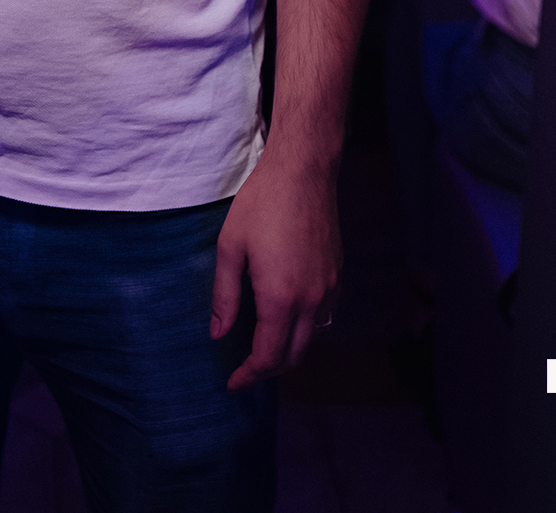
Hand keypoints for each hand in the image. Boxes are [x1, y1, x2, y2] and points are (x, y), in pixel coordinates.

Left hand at [211, 144, 340, 389]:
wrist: (303, 172)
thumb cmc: (261, 204)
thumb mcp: (230, 247)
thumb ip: (224, 295)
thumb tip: (218, 334)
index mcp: (280, 298)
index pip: (268, 357)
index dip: (249, 376)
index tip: (232, 383)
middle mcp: (310, 301)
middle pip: (293, 356)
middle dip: (268, 370)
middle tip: (244, 370)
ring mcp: (328, 289)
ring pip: (312, 339)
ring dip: (288, 351)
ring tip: (263, 346)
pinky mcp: (336, 275)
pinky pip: (323, 317)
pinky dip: (305, 329)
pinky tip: (286, 317)